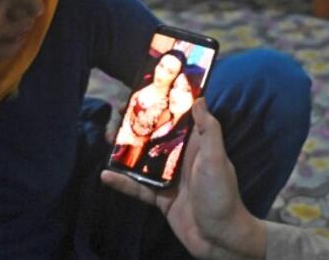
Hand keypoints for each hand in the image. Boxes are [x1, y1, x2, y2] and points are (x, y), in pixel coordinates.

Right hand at [101, 100, 266, 259]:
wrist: (220, 238)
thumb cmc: (222, 196)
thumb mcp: (217, 159)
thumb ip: (209, 130)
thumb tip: (200, 99)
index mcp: (197, 145)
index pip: (178, 118)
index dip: (163, 103)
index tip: (144, 90)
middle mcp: (182, 158)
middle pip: (156, 136)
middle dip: (138, 124)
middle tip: (117, 114)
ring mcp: (169, 178)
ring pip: (143, 159)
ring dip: (126, 149)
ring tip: (107, 137)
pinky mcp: (161, 198)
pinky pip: (138, 187)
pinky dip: (123, 182)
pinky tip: (106, 175)